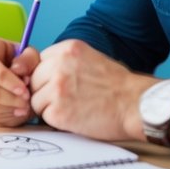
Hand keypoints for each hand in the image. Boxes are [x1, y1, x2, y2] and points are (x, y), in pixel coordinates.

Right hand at [0, 37, 36, 126]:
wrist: (24, 81)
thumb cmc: (27, 65)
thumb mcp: (33, 58)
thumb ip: (28, 60)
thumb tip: (17, 69)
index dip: (6, 79)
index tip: (23, 89)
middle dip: (10, 97)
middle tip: (27, 98)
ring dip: (11, 107)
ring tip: (26, 104)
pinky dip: (8, 115)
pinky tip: (19, 109)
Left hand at [28, 39, 155, 140]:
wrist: (136, 105)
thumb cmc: (116, 86)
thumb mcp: (89, 59)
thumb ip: (64, 62)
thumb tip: (36, 72)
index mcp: (68, 49)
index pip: (38, 61)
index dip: (45, 76)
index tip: (57, 84)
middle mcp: (59, 65)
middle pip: (33, 80)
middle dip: (44, 91)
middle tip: (66, 99)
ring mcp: (57, 88)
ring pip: (35, 99)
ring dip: (48, 107)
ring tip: (72, 108)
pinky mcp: (58, 111)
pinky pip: (43, 116)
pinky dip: (55, 120)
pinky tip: (74, 117)